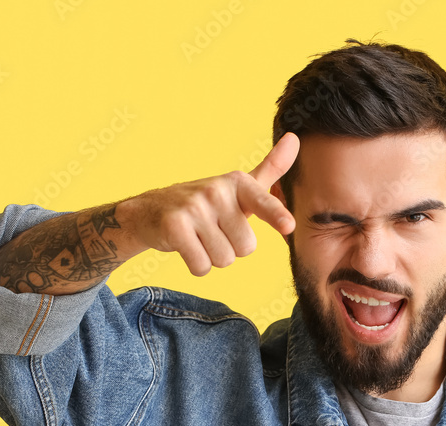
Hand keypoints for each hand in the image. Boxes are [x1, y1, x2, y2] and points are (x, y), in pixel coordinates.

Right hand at [118, 132, 299, 275]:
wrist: (150, 210)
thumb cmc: (205, 203)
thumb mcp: (238, 187)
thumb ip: (270, 169)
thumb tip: (295, 139)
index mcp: (237, 183)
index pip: (262, 201)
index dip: (276, 215)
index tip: (288, 226)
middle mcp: (216, 191)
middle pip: (246, 248)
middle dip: (231, 249)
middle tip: (213, 232)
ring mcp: (194, 208)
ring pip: (224, 259)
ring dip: (212, 257)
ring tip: (199, 238)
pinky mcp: (175, 227)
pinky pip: (202, 266)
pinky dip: (196, 265)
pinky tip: (186, 246)